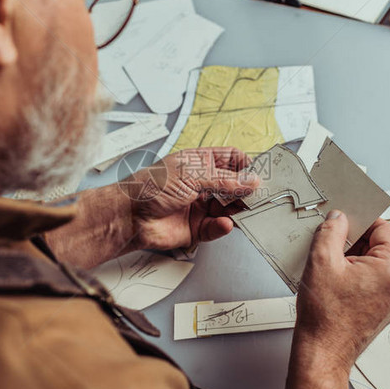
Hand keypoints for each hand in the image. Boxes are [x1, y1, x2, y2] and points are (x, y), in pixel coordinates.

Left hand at [122, 147, 258, 251]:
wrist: (130, 217)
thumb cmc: (150, 187)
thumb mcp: (192, 175)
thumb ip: (224, 180)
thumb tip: (251, 180)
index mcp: (199, 163)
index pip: (230, 159)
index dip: (246, 165)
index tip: (259, 172)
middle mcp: (202, 184)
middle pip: (234, 185)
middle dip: (246, 190)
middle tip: (258, 195)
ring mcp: (200, 206)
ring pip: (229, 208)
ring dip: (237, 210)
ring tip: (244, 211)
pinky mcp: (196, 228)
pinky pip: (217, 227)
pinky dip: (223, 227)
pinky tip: (225, 223)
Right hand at [272, 211, 389, 388]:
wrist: (323, 354)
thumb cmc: (325, 317)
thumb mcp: (321, 261)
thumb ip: (331, 232)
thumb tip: (339, 218)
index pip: (385, 229)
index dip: (363, 219)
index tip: (346, 218)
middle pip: (381, 246)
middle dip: (355, 239)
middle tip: (331, 241)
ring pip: (375, 263)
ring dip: (353, 257)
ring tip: (329, 264)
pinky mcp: (382, 309)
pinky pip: (372, 280)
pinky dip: (355, 274)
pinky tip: (333, 278)